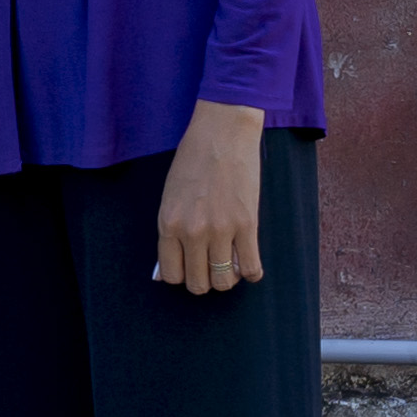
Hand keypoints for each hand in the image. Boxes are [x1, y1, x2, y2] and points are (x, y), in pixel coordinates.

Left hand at [153, 100, 268, 294]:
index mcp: (168, 224)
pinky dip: (251, 272)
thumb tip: (165, 274)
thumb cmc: (193, 160)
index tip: (190, 268)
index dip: (182, 276)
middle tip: (211, 267)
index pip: (172, 274)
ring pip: (223, 281)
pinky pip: (250, 267)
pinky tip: (248, 263)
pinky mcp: (247, 224)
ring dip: (227, 278)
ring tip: (230, 265)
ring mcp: (221, 230)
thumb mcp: (170, 196)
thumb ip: (169, 234)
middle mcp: (192, 232)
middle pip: (199, 283)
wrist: (222, 132)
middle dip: (205, 281)